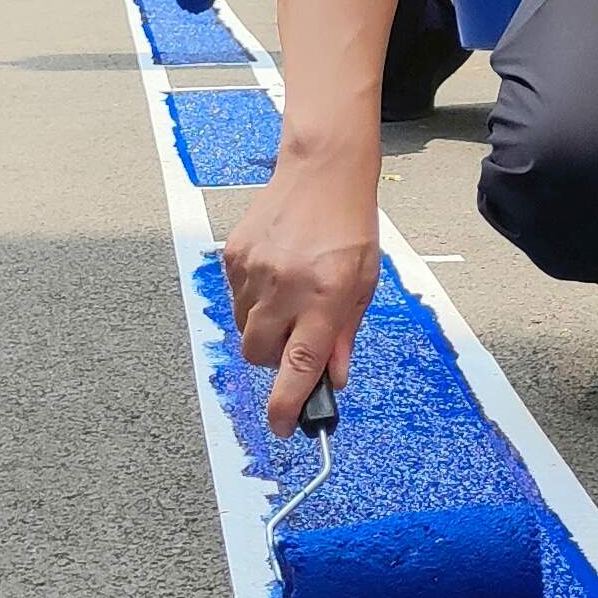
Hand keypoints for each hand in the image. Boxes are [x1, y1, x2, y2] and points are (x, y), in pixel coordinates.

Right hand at [222, 152, 380, 435]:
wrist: (322, 171)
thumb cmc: (349, 226)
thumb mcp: (363, 285)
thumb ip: (344, 335)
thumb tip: (332, 379)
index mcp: (325, 296)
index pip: (300, 365)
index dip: (288, 403)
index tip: (282, 426)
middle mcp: (286, 286)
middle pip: (260, 355)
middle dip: (275, 360)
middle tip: (297, 338)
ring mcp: (254, 270)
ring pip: (245, 330)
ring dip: (265, 329)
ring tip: (290, 297)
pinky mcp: (234, 255)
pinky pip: (236, 299)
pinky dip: (253, 300)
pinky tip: (276, 274)